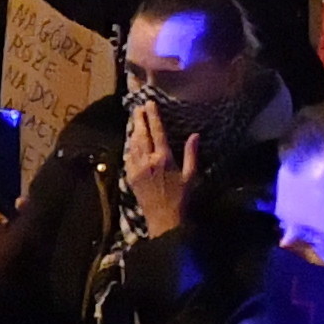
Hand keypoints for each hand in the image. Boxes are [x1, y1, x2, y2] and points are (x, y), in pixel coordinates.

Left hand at [119, 95, 189, 236]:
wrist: (163, 219)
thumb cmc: (181, 198)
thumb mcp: (191, 176)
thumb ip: (192, 154)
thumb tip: (195, 134)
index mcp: (164, 158)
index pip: (157, 132)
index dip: (153, 116)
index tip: (150, 103)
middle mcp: (148, 161)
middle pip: (141, 134)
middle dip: (140, 119)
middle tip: (138, 107)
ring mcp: (137, 169)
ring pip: (133, 144)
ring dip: (134, 130)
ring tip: (135, 119)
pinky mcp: (130, 176)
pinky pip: (128, 156)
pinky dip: (130, 146)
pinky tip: (131, 141)